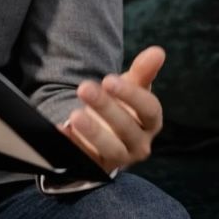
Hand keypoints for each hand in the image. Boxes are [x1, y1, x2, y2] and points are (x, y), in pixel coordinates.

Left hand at [59, 45, 165, 171]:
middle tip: (85, 88)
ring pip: (111, 149)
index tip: (108, 79)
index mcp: (151, 122)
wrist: (104, 132)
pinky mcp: (97, 167)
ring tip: (75, 115)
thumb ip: (143, 71)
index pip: (149, 110)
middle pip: (127, 128)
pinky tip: (61, 131)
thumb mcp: (131, 87)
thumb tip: (158, 51)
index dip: (131, 95)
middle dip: (106, 108)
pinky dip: (73, 146)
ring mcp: (118, 158)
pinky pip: (85, 160)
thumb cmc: (122, 106)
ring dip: (93, 132)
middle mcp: (139, 143)